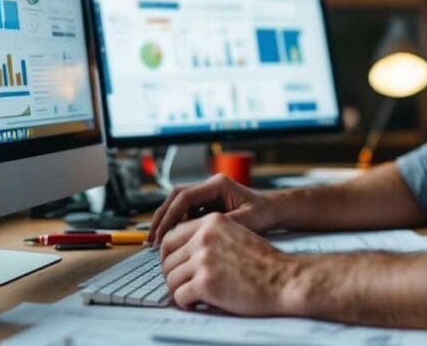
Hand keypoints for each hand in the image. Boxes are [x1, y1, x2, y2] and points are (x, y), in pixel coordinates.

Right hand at [147, 174, 276, 245]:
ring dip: (167, 222)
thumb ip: (223, 225)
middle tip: (151, 239)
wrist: (274, 210)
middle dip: (162, 218)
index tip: (161, 236)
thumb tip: (197, 235)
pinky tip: (173, 241)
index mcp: (218, 184)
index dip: (170, 216)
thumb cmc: (264, 213)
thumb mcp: (246, 221)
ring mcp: (208, 193)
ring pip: (178, 204)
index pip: (184, 197)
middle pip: (176, 197)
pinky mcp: (208, 203)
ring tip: (157, 243)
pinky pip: (187, 212)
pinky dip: (177, 225)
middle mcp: (210, 185)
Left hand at [160, 213, 301, 315]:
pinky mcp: (205, 283)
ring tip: (194, 295)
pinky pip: (179, 296)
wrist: (284, 279)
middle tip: (184, 284)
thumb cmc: (264, 262)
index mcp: (212, 222)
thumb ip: (210, 237)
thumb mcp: (236, 234)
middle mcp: (205, 237)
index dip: (169, 254)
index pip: (172, 236)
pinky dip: (186, 303)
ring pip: (171, 279)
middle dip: (173, 274)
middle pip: (167, 259)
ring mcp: (204, 260)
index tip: (174, 265)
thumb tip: (184, 252)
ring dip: (180, 290)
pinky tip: (198, 303)